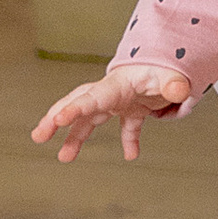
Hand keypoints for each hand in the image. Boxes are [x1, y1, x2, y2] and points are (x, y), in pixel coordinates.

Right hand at [31, 64, 190, 163]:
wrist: (176, 61)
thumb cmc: (169, 64)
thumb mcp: (172, 73)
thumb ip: (174, 83)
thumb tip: (178, 91)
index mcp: (118, 84)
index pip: (91, 97)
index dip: (74, 109)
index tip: (57, 119)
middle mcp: (114, 92)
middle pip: (79, 103)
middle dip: (56, 118)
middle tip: (39, 135)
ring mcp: (122, 101)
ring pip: (91, 119)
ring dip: (76, 137)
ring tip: (64, 157)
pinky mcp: (134, 109)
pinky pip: (125, 128)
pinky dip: (127, 141)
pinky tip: (132, 155)